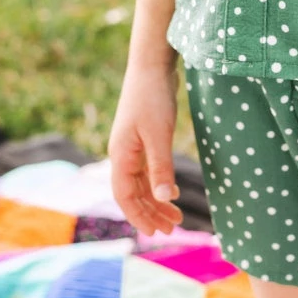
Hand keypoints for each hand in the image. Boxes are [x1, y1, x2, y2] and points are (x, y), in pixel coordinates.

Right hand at [108, 60, 184, 236]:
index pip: (125, 196)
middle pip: (134, 193)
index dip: (139, 216)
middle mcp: (123, 154)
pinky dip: (159, 182)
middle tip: (171, 230)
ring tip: (176, 217)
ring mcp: (133, 146)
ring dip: (157, 200)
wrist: (152, 64)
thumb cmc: (153, 97)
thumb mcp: (160, 134)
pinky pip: (148, 169)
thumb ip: (160, 167)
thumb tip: (163, 198)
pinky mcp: (144, 137)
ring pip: (142, 182)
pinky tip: (171, 190)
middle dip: (151, 213)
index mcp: (121, 155)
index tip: (155, 233)